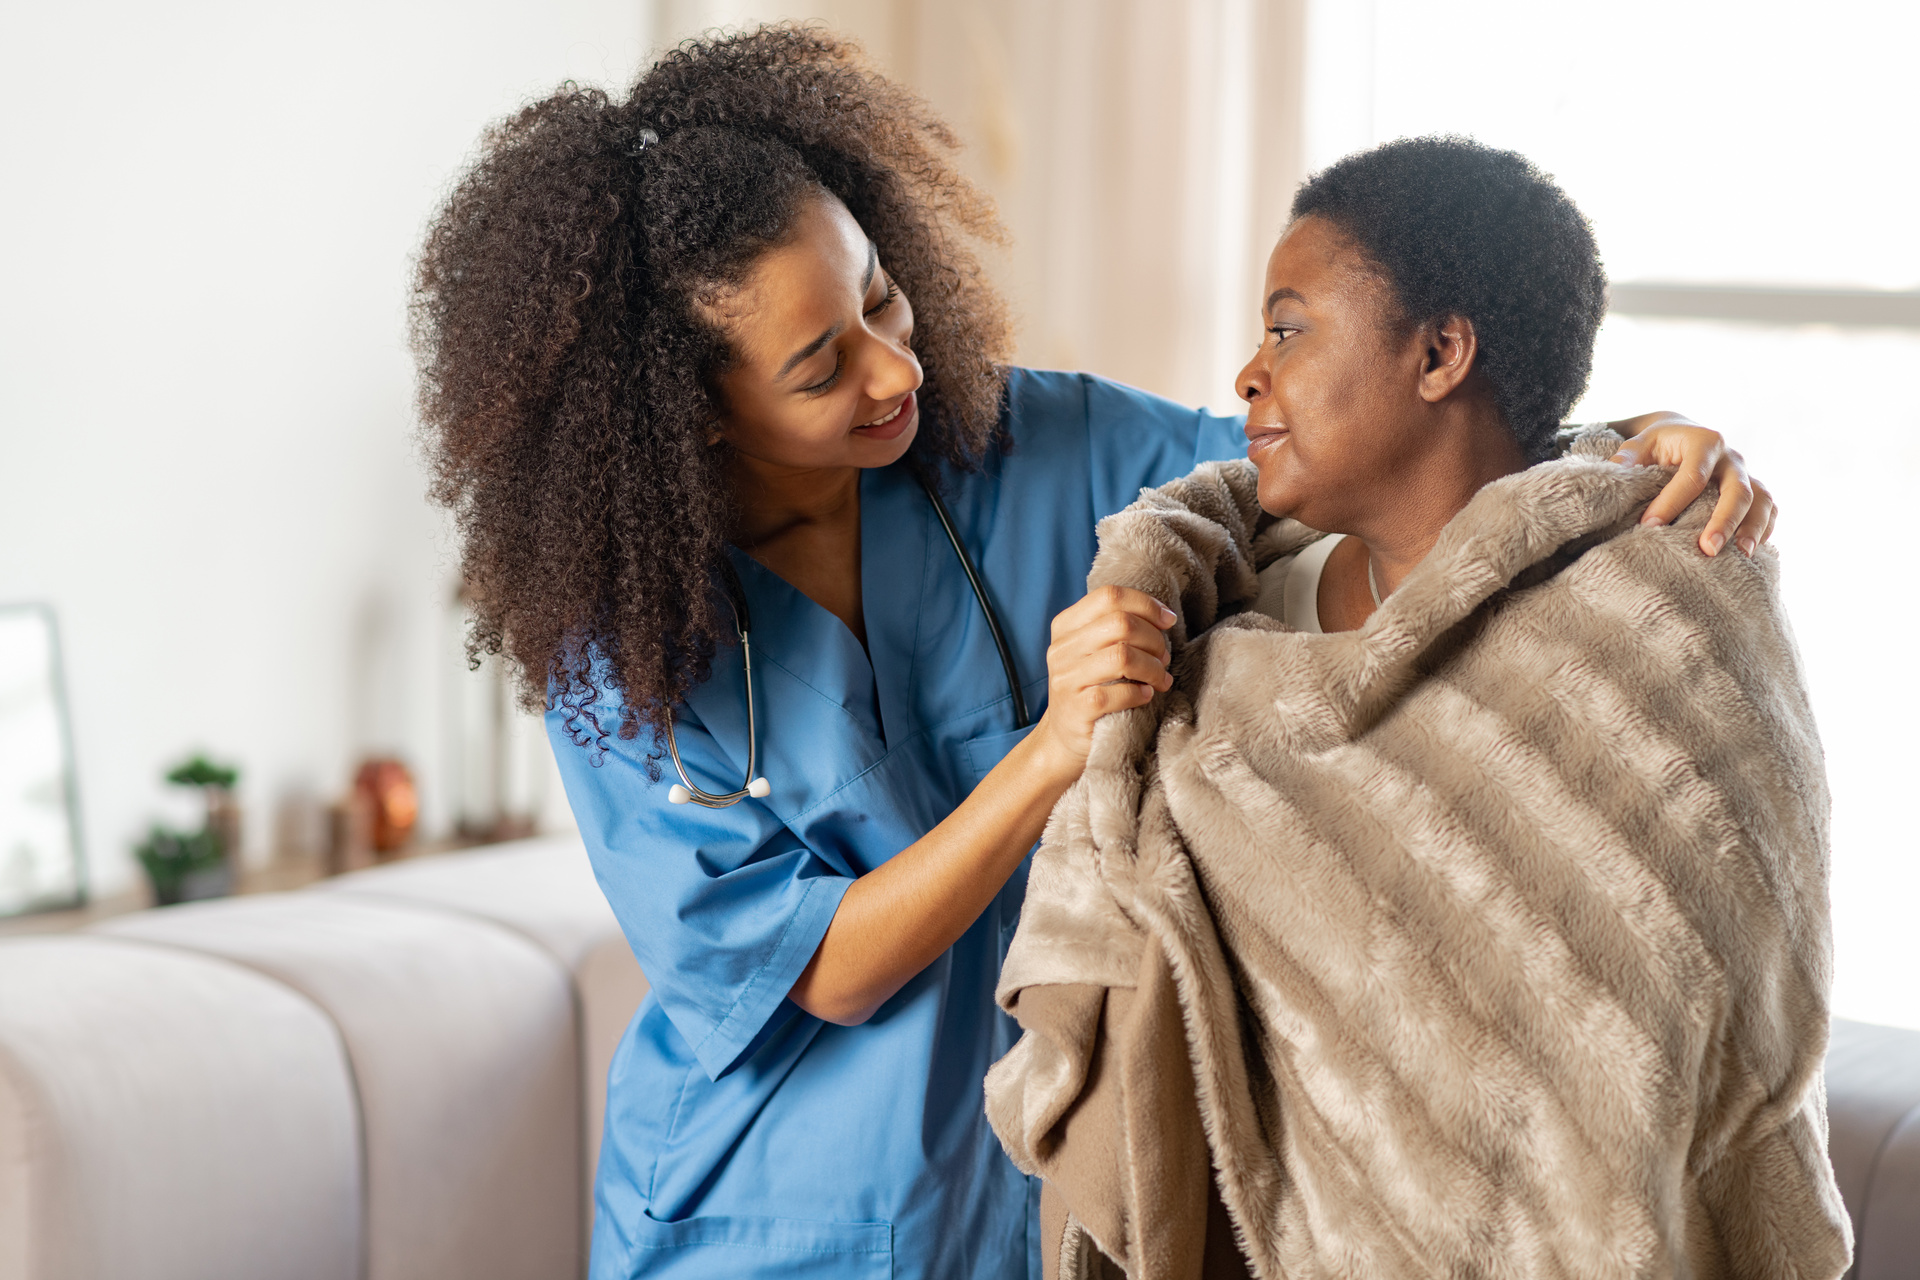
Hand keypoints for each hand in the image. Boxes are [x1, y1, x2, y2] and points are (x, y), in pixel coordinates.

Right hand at [1034, 585, 1175, 769]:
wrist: (1064, 738)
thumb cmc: (1091, 688)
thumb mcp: (1094, 651)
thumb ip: (1117, 629)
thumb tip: (1164, 617)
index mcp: (1066, 626)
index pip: (1109, 596)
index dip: (1146, 604)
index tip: (1168, 620)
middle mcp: (1061, 649)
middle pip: (1120, 623)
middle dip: (1153, 639)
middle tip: (1163, 657)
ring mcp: (1067, 679)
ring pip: (1122, 656)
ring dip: (1152, 667)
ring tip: (1160, 679)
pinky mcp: (1077, 708)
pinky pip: (1119, 693)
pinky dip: (1140, 693)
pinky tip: (1145, 696)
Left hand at [1608, 412, 1777, 556]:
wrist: (1683, 434)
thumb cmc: (1657, 444)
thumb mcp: (1639, 443)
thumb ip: (1628, 457)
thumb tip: (1615, 472)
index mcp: (1704, 442)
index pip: (1691, 477)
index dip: (1672, 502)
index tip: (1649, 527)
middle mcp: (1731, 458)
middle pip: (1736, 490)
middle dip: (1723, 521)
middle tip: (1707, 550)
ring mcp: (1746, 473)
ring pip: (1761, 499)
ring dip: (1753, 528)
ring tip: (1742, 555)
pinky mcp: (1754, 488)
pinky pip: (1769, 507)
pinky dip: (1765, 527)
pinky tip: (1753, 551)